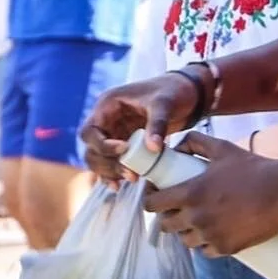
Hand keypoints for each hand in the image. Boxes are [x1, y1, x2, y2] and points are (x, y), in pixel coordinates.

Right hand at [79, 72, 201, 184]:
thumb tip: (153, 148)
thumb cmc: (173, 91)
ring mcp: (115, 133)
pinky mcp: (125, 145)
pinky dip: (113, 174)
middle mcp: (106, 120)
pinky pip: (111, 163)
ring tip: (132, 179)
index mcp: (107, 105)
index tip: (125, 149)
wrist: (188, 95)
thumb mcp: (164, 103)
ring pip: (99, 159)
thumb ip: (157, 124)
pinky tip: (120, 186)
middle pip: (91, 149)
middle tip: (130, 173)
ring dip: (110, 172)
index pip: (89, 130)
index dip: (102, 145)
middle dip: (107, 164)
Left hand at [144, 132, 277, 255]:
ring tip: (195, 222)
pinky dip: (206, 244)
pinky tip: (210, 235)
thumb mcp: (222, 148)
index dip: (150, 200)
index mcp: (190, 193)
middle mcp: (196, 217)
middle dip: (168, 217)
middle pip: (166, 225)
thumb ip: (196, 142)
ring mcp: (211, 235)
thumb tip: (177, 146)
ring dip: (186, 232)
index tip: (155, 197)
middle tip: (177, 209)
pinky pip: (205, 251)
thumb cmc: (253, 167)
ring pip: (185, 240)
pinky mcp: (227, 248)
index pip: (153, 205)